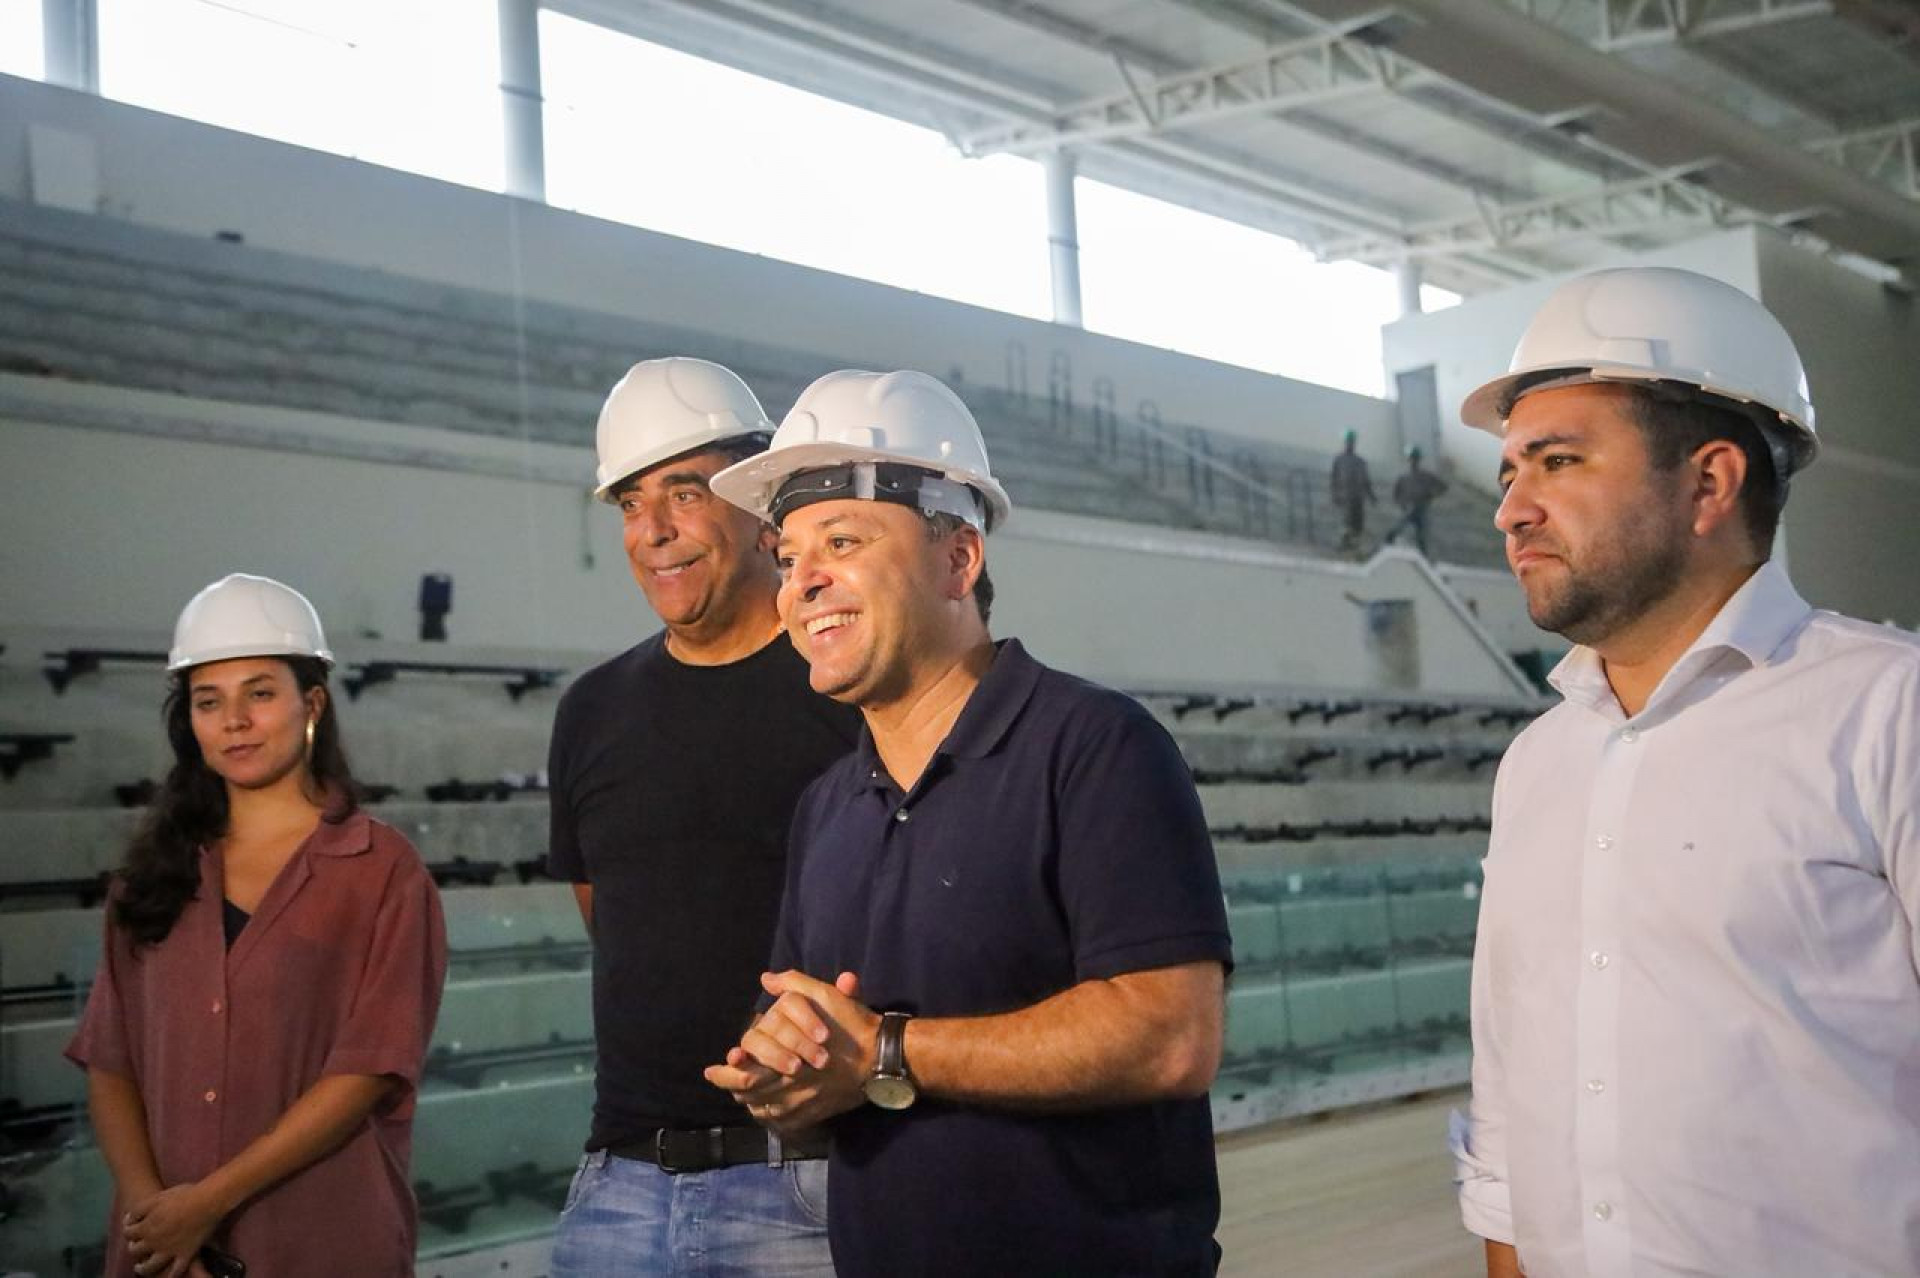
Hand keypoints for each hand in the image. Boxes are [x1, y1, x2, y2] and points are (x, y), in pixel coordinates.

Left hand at [124, 1182, 224, 1277]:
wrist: (207, 1201)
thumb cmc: (183, 1195)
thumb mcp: (156, 1198)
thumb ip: (139, 1210)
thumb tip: (127, 1220)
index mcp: (146, 1227)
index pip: (128, 1233)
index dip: (128, 1230)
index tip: (131, 1228)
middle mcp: (154, 1242)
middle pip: (135, 1250)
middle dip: (133, 1248)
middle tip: (136, 1246)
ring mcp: (170, 1251)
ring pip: (150, 1266)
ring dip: (143, 1268)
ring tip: (140, 1267)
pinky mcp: (185, 1254)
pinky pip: (176, 1270)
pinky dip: (171, 1276)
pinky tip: (168, 1277)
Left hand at [703, 970, 876, 1133]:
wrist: (881, 1058)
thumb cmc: (852, 1026)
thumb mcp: (824, 996)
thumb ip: (793, 985)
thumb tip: (767, 979)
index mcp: (785, 1058)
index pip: (743, 1072)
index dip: (724, 1073)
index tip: (711, 1070)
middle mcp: (788, 1086)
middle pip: (749, 1094)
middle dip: (731, 1088)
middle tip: (720, 1082)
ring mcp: (801, 1103)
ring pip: (764, 1109)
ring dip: (748, 1102)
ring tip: (740, 1095)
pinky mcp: (814, 1114)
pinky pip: (784, 1122)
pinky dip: (770, 1119)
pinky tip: (765, 1111)